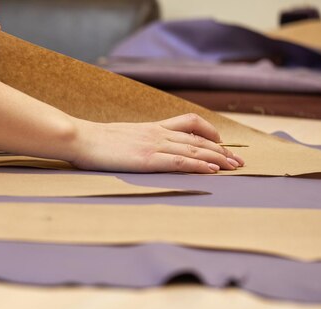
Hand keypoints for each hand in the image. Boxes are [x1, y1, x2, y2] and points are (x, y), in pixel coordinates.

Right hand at [69, 113, 244, 172]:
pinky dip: (198, 166)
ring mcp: (153, 145)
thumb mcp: (121, 136)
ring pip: (194, 150)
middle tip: (239, 162)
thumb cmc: (96, 141)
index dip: (210, 132)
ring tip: (234, 167)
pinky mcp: (146, 159)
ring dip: (217, 159)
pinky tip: (212, 171)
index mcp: (152, 127)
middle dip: (222, 151)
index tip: (222, 144)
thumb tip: (140, 149)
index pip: (190, 124)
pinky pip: (179, 162)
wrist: (81, 138)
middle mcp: (158, 133)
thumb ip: (136, 140)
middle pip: (198, 139)